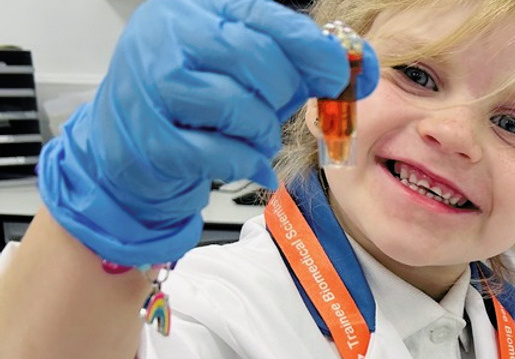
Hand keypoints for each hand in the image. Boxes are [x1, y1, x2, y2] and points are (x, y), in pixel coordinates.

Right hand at [37, 0, 379, 265]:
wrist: (127, 153)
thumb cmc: (195, 109)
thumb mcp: (247, 75)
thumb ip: (299, 68)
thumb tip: (362, 70)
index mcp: (196, 12)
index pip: (265, 18)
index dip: (310, 46)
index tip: (338, 70)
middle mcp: (169, 37)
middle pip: (259, 61)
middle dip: (283, 96)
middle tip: (277, 110)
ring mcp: (153, 86)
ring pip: (242, 109)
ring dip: (261, 134)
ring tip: (250, 137)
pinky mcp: (152, 138)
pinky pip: (224, 153)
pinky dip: (244, 163)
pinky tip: (240, 161)